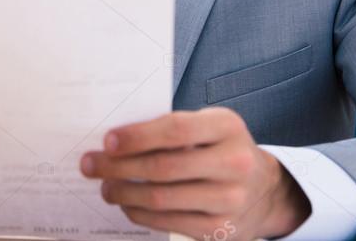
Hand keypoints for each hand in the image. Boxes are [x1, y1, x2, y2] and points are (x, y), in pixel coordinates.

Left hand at [80, 107, 310, 239]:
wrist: (265, 190)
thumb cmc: (223, 149)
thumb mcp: (210, 126)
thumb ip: (173, 128)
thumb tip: (118, 140)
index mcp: (227, 126)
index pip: (174, 130)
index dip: (137, 136)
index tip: (108, 140)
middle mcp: (233, 163)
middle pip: (163, 167)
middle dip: (118, 167)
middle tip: (91, 164)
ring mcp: (229, 199)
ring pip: (160, 198)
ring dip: (123, 193)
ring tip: (105, 186)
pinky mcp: (219, 229)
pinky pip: (167, 221)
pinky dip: (139, 213)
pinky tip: (127, 204)